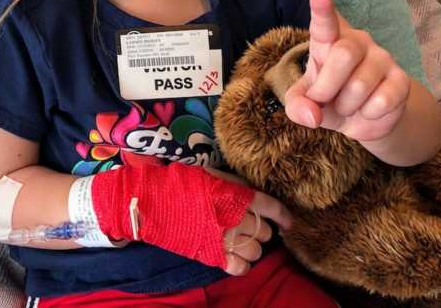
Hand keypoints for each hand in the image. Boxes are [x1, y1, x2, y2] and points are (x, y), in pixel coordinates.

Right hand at [90, 162, 269, 270]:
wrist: (152, 202)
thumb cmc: (179, 183)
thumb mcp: (211, 173)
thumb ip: (235, 184)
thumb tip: (253, 192)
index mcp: (237, 195)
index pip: (271, 207)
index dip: (283, 216)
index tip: (288, 222)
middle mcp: (236, 218)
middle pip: (264, 230)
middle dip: (260, 228)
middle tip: (249, 225)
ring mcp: (225, 239)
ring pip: (256, 251)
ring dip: (251, 247)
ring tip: (240, 241)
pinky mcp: (213, 255)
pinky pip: (241, 267)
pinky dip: (242, 265)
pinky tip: (235, 257)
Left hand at [284, 0, 410, 141]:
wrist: (362, 118)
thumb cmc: (327, 100)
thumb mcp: (304, 104)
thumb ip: (298, 107)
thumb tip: (312, 115)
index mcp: (327, 40)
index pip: (325, 22)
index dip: (323, 10)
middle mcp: (356, 41)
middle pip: (344, 54)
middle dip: (327, 87)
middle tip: (323, 99)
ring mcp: (382, 58)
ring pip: (360, 84)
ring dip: (347, 105)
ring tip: (347, 105)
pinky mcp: (401, 80)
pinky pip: (381, 101)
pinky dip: (368, 114)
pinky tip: (369, 110)